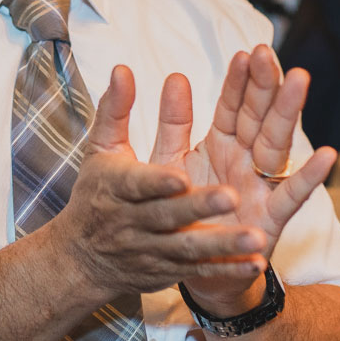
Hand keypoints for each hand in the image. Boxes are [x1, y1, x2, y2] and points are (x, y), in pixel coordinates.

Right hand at [50, 67, 270, 301]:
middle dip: (198, 207)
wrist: (84, 259)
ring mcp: (155, 250)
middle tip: (230, 196)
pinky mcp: (171, 271)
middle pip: (168, 216)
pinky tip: (255, 264)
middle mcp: (135, 223)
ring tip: (255, 237)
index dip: (157, 182)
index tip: (180, 176)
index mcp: (117, 189)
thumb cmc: (98, 193)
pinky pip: (202, 272)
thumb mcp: (101, 150)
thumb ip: (115, 111)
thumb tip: (123, 68)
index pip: (136, 184)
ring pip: (190, 249)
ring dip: (223, 244)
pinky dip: (229, 269)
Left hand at [155, 47, 337, 315]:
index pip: (233, 105)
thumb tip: (175, 75)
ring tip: (299, 80)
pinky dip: (310, 177)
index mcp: (221, 144)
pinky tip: (327, 155)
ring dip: (288, 112)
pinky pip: (292, 195)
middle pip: (259, 117)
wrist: (190, 267)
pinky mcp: (271, 218)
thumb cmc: (182, 212)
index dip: (240, 80)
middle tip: (269, 54)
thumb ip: (172, 122)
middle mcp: (246, 159)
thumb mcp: (168, 162)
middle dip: (265, 85)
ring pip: (276, 144)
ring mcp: (262, 186)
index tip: (247, 52)